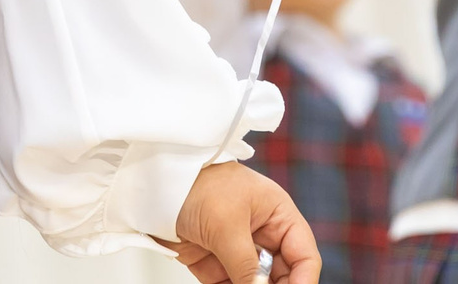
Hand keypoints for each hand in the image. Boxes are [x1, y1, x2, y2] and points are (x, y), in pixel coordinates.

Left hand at [168, 163, 319, 281]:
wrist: (151, 183)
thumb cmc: (193, 184)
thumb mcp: (225, 225)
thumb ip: (246, 266)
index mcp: (276, 214)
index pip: (304, 255)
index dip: (305, 281)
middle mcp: (262, 234)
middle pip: (284, 276)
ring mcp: (238, 250)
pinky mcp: (215, 263)